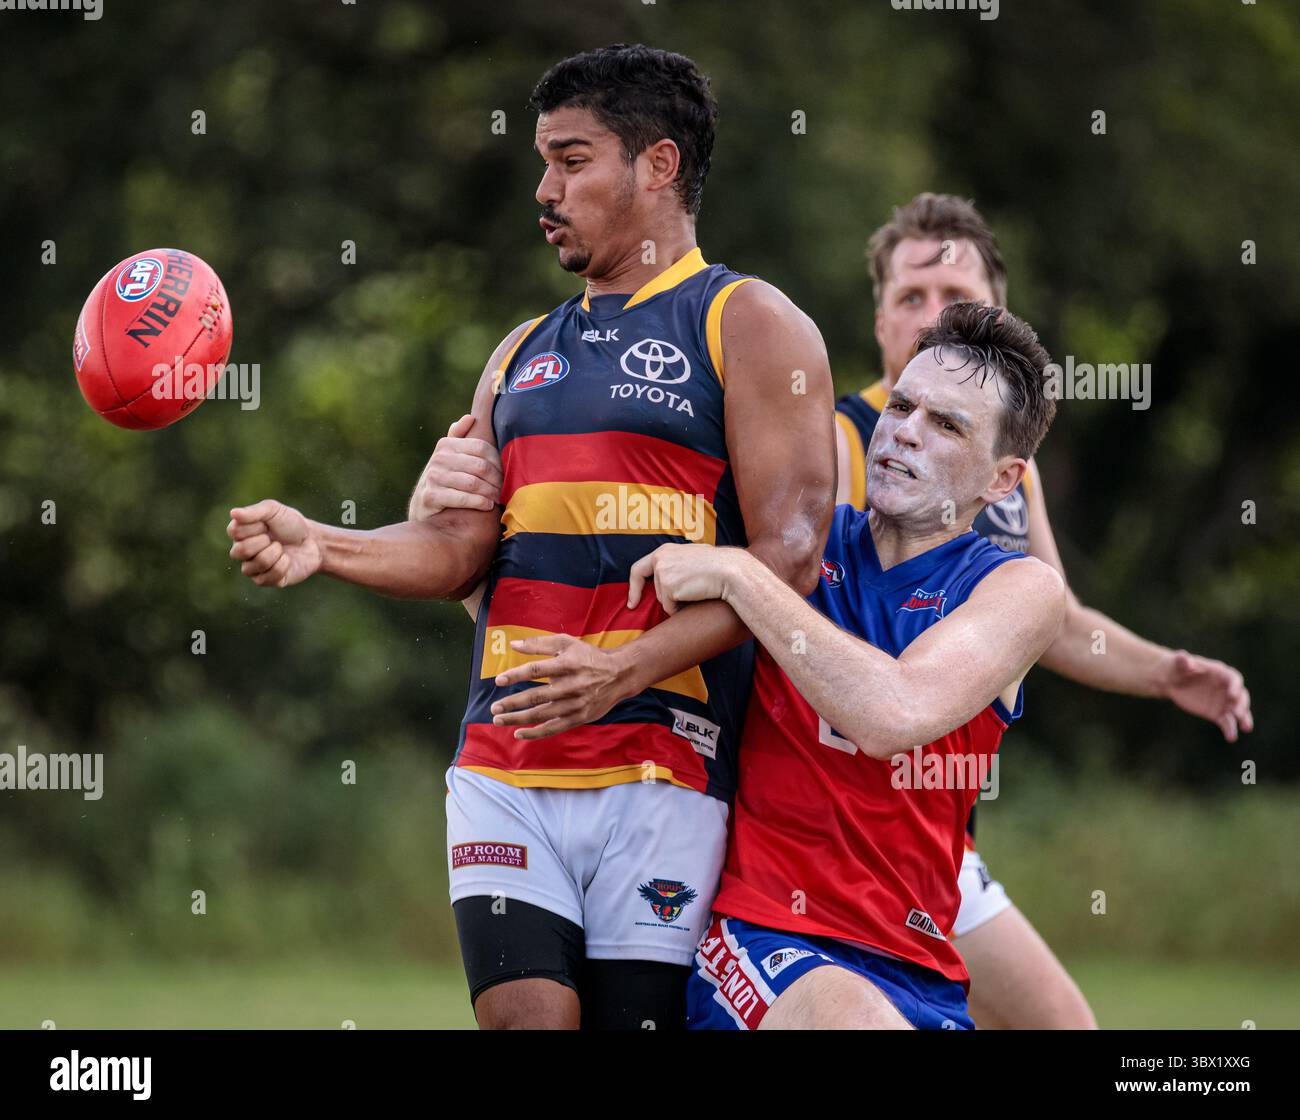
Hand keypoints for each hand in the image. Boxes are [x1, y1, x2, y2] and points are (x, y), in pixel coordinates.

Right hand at [227, 499, 322, 587]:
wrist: (312, 541)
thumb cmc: (290, 524)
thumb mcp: (274, 510)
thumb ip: (254, 512)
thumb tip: (233, 513)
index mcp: (239, 533)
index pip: (234, 531)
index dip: (255, 526)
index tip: (267, 524)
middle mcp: (240, 552)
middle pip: (239, 551)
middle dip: (263, 542)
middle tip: (274, 538)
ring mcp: (251, 568)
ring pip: (255, 565)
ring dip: (275, 553)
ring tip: (281, 548)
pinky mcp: (265, 581)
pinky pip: (269, 576)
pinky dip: (283, 564)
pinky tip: (287, 560)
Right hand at [410, 414, 501, 518]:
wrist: (422, 507)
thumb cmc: (444, 479)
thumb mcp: (448, 456)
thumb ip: (459, 437)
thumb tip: (470, 418)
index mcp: (446, 445)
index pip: (481, 447)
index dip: (498, 461)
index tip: (506, 473)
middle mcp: (438, 458)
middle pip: (480, 466)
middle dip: (496, 479)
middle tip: (505, 489)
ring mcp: (433, 477)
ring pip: (473, 483)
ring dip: (490, 493)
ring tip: (498, 498)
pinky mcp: (431, 496)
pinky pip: (463, 498)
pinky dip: (479, 502)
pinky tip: (488, 506)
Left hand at [488, 635, 638, 739]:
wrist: (620, 674)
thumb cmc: (588, 656)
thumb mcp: (567, 643)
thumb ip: (539, 643)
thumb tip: (513, 645)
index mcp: (568, 664)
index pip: (537, 670)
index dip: (517, 675)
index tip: (499, 680)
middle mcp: (572, 685)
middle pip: (537, 696)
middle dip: (513, 703)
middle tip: (494, 707)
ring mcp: (576, 704)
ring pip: (543, 715)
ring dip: (519, 719)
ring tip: (499, 719)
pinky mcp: (579, 718)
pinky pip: (554, 728)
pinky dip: (536, 733)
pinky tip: (519, 733)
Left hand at [627, 543, 748, 614]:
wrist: (729, 570)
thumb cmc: (716, 565)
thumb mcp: (691, 556)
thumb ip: (676, 562)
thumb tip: (669, 577)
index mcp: (664, 551)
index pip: (639, 568)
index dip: (634, 586)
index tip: (632, 602)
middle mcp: (659, 559)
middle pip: (655, 590)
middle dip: (666, 599)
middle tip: (675, 602)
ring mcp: (662, 573)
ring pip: (664, 600)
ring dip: (677, 601)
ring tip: (696, 590)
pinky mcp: (668, 587)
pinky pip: (670, 608)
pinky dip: (681, 609)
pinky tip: (695, 597)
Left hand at [1162, 650, 1252, 741]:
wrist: (1173, 680)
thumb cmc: (1178, 668)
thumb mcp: (1179, 663)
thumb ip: (1183, 661)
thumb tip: (1182, 655)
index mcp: (1221, 673)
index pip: (1234, 679)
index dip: (1234, 686)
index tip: (1231, 694)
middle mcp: (1226, 688)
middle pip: (1240, 696)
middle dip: (1241, 704)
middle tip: (1238, 713)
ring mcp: (1224, 701)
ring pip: (1238, 711)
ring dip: (1244, 718)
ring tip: (1246, 727)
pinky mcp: (1217, 713)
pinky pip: (1227, 722)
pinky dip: (1230, 730)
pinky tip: (1231, 738)